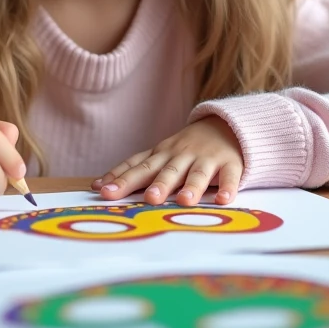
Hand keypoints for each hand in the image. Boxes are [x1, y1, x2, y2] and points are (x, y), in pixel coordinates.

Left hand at [92, 116, 242, 205]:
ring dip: (192, 187)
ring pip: (198, 173)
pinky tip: (224, 200)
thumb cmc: (185, 149)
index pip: (138, 166)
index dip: (121, 178)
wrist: (225, 126)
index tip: (103, 190)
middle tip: (149, 199)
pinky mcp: (230, 163)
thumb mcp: (159, 155)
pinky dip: (228, 188)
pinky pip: (230, 177)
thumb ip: (133, 171)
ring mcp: (207, 159)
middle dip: (159, 184)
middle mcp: (181, 155)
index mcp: (161, 155)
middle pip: (168, 170)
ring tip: (184, 201)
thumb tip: (98, 186)